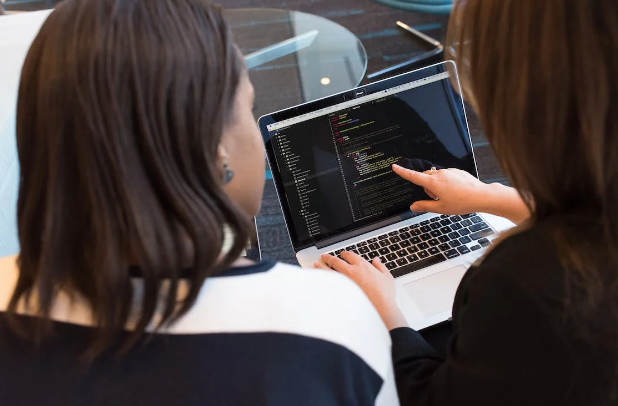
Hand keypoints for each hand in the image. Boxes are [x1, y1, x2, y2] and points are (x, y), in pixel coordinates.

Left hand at [315, 251, 407, 329]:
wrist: (380, 308)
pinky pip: (328, 283)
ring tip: (316, 264)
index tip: (342, 254)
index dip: (345, 254)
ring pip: (329, 271)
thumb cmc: (384, 294)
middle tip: (324, 256)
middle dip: (329, 257)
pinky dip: (322, 280)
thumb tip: (376, 260)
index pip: (350, 255)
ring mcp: (344, 282)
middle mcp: (351, 271)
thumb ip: (380, 266)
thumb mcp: (387, 277)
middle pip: (336, 261)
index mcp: (362, 265)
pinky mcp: (340, 292)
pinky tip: (319, 279)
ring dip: (321, 266)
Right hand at [392, 164, 529, 223]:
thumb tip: (413, 206)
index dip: (403, 172)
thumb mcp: (441, 208)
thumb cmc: (462, 202)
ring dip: (437, 185)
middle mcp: (440, 174)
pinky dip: (446, 183)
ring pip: (436, 177)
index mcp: (433, 183)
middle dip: (427, 187)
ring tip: (449, 196)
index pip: (413, 176)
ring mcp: (449, 171)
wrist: (481, 196)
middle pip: (425, 178)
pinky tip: (456, 191)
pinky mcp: (456, 171)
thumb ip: (424, 206)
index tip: (395, 167)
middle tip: (437, 199)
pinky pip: (446, 175)